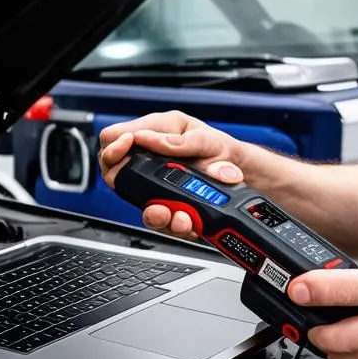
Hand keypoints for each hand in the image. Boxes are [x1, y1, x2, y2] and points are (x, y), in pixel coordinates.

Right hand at [97, 110, 246, 238]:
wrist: (243, 174)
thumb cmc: (222, 150)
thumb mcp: (207, 139)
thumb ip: (180, 141)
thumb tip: (148, 139)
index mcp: (156, 134)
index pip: (114, 136)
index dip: (113, 143)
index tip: (125, 145)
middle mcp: (151, 161)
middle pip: (114, 172)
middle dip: (124, 182)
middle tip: (142, 182)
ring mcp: (158, 185)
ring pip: (138, 203)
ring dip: (153, 211)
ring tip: (167, 210)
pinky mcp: (169, 206)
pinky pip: (162, 221)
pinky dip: (173, 224)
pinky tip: (186, 221)